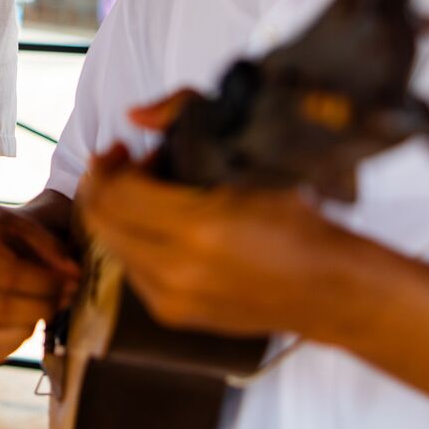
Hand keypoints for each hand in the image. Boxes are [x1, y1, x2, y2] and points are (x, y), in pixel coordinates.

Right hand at [0, 197, 80, 363]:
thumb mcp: (25, 220)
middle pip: (2, 307)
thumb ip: (49, 245)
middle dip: (44, 305)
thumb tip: (74, 276)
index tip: (74, 278)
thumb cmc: (2, 224)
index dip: (46, 282)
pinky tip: (33, 319)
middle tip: (70, 294)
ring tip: (55, 306)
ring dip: (33, 325)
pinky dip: (17, 341)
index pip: (9, 273)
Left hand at [78, 145, 360, 338]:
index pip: (116, 193)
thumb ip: (185, 119)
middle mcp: (177, 269)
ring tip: (148, 192)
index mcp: (198, 228)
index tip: (126, 149)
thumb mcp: (249, 158)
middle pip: (102, 219)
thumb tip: (137, 114)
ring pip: (110, 244)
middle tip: (127, 163)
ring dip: (118, 212)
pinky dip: (133, 240)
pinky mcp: (173, 314)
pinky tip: (160, 224)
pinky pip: (129, 268)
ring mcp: (172, 297)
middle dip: (106, 184)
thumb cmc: (295, 221)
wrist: (327, 288)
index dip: (111, 165)